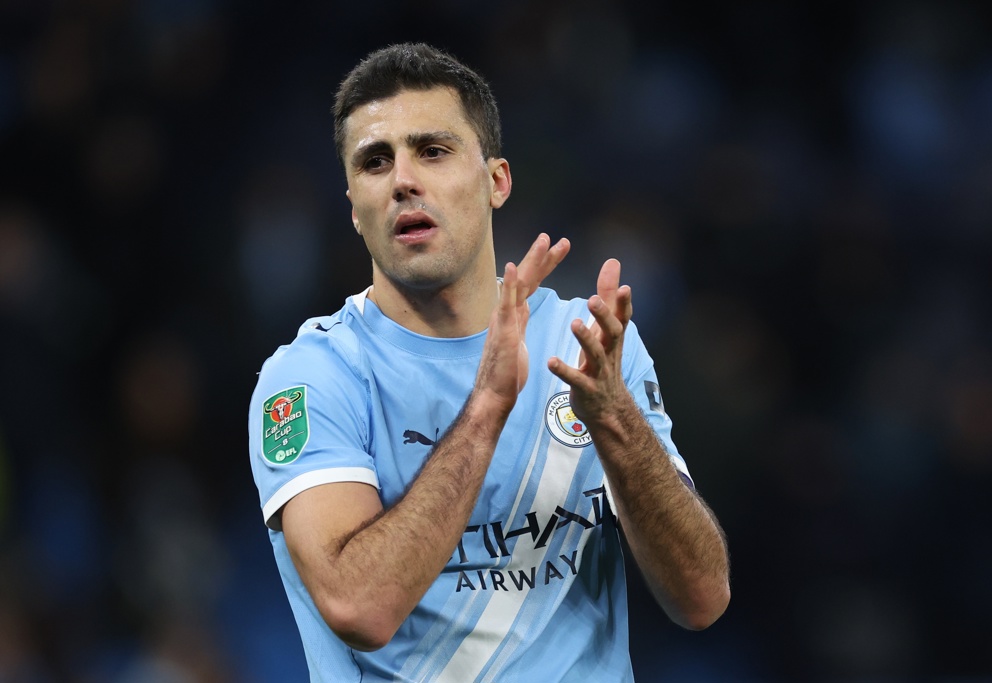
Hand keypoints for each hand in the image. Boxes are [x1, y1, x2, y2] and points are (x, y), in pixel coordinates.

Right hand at [473, 234, 569, 417]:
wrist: (494, 395)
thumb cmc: (505, 375)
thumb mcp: (517, 343)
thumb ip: (518, 326)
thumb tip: (521, 314)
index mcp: (514, 315)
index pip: (532, 284)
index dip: (544, 266)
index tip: (557, 250)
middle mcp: (507, 312)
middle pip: (528, 278)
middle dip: (543, 258)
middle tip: (558, 239)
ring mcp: (503, 319)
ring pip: (520, 284)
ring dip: (532, 261)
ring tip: (544, 241)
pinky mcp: (502, 330)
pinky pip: (507, 303)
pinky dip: (510, 284)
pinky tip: (514, 267)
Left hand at [548, 258, 632, 424]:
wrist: (607, 408)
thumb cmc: (604, 362)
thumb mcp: (607, 330)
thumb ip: (608, 297)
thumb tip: (613, 262)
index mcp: (612, 338)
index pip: (622, 317)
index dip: (624, 303)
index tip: (625, 287)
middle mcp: (609, 353)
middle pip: (612, 333)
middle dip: (604, 317)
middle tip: (593, 300)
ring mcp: (599, 372)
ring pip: (595, 354)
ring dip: (586, 339)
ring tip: (574, 323)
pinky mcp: (586, 389)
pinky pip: (575, 379)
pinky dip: (564, 370)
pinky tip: (551, 361)